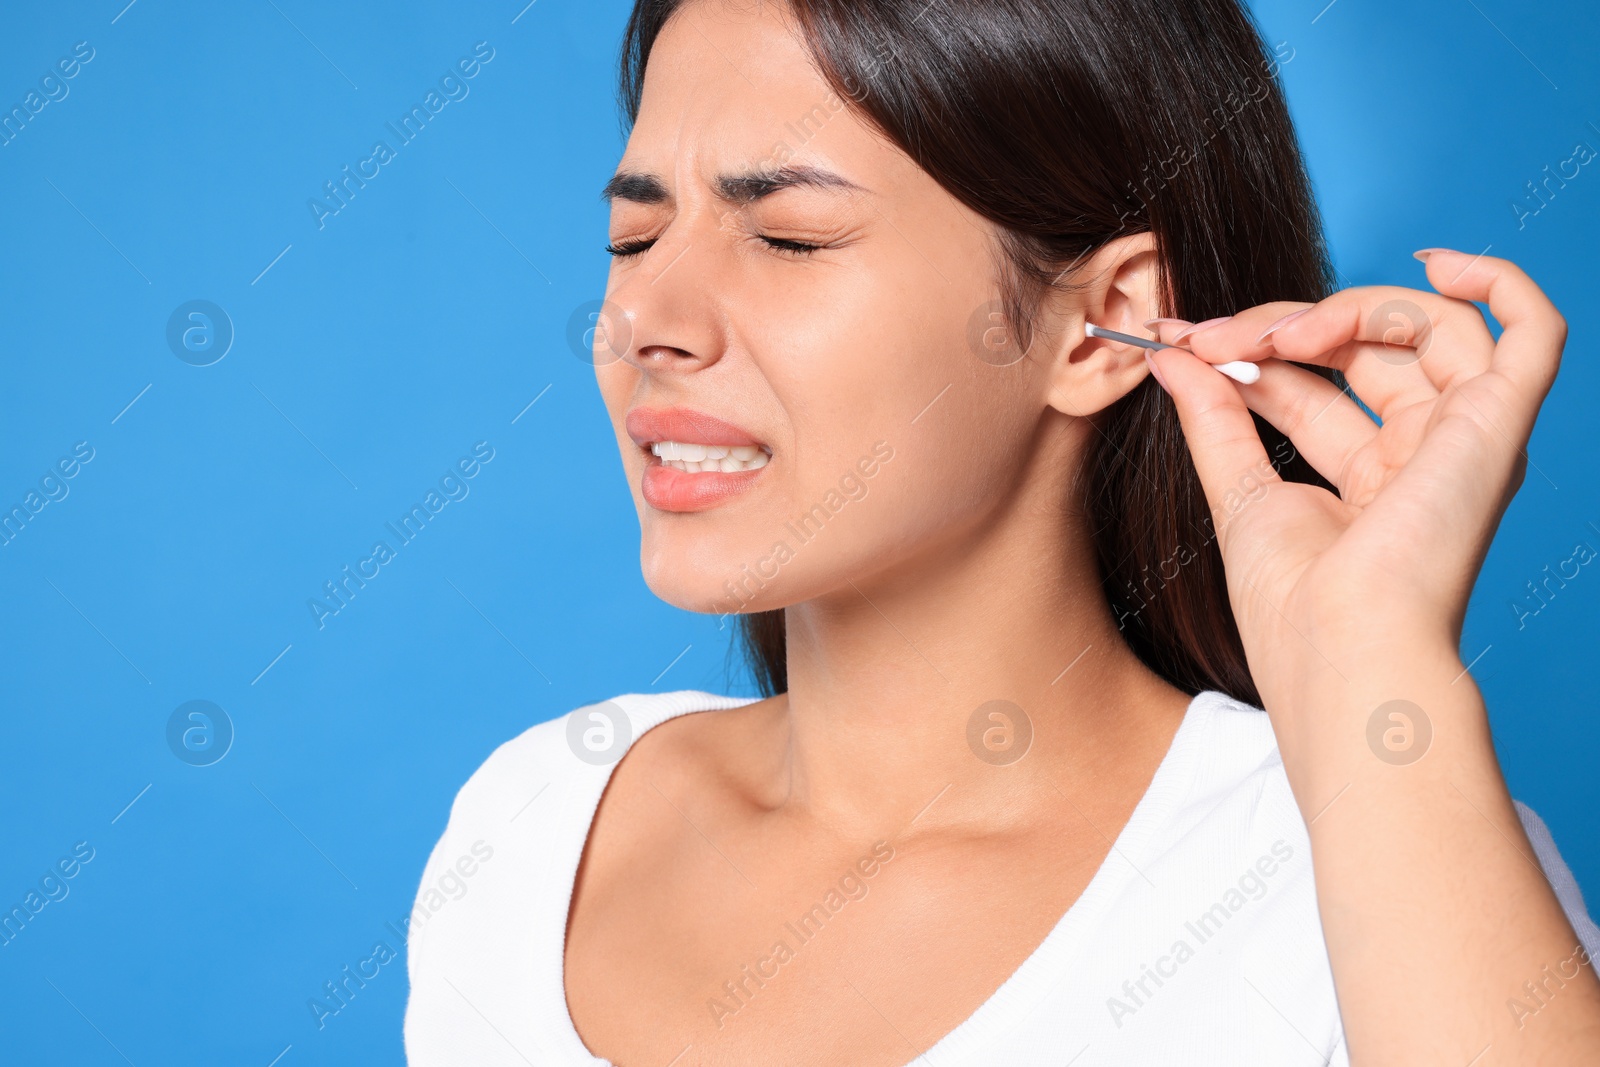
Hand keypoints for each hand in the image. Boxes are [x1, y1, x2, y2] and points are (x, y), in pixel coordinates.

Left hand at [1144, 250, 1565, 725]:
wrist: (1340, 646)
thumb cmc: (1294, 601)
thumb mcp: (1239, 492)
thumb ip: (1212, 417)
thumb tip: (1171, 353)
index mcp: (1370, 480)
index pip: (1312, 385)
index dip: (1248, 351)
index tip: (1177, 338)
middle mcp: (1425, 455)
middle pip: (1364, 350)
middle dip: (1279, 328)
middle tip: (1207, 337)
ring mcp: (1466, 439)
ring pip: (1425, 326)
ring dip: (1341, 310)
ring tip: (1275, 336)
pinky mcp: (1499, 425)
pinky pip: (1532, 332)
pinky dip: (1497, 282)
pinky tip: (1434, 264)